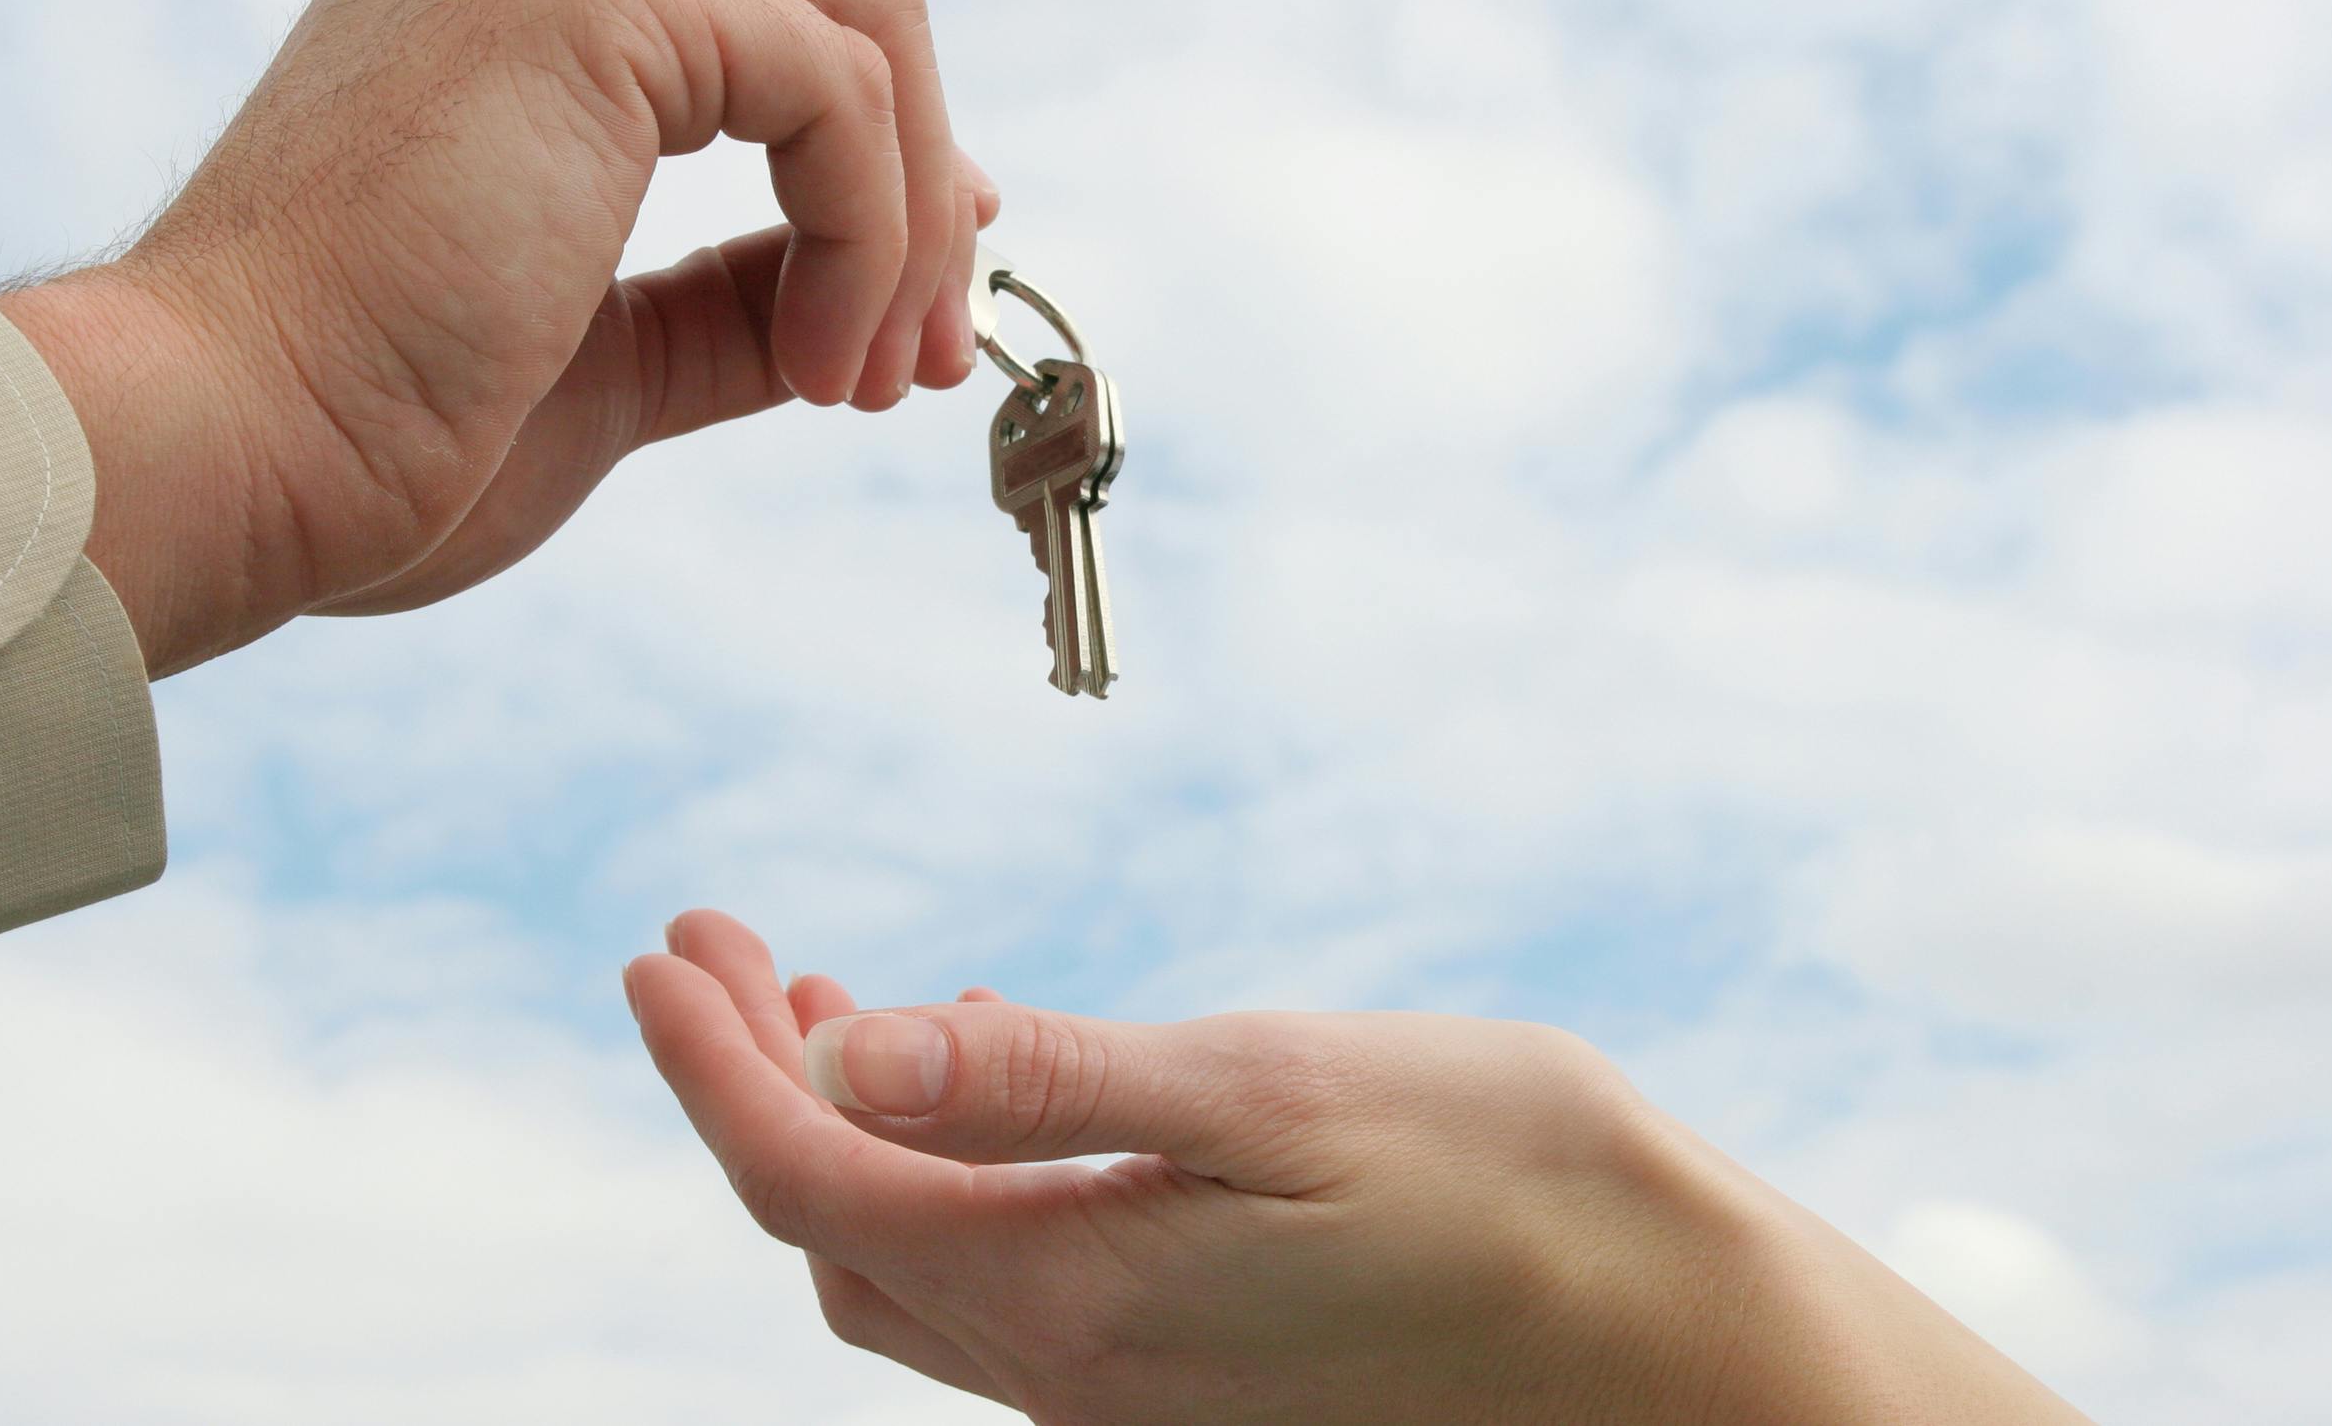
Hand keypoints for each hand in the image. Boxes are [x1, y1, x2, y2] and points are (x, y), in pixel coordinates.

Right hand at [0, 0, 995, 674]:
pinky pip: (832, 87)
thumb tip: (906, 253)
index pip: (775, 9)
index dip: (888, 155)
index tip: (913, 308)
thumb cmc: (373, 422)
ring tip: (862, 383)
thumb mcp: (613, 347)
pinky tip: (812, 364)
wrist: (231, 447)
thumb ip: (742, 285)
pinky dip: (868, 237)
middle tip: (917, 362)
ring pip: (863, 20)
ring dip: (907, 226)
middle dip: (921, 193)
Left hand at [626, 911, 2091, 1425]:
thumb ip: (1046, 1083)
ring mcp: (1130, 1385)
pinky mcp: (1187, 1368)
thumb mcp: (1270, 1094)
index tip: (654, 949)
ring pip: (908, 1265)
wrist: (1677, 1332)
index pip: (812, 1184)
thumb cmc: (1504, 1181)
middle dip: (746, 1090)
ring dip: (835, 1135)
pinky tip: (974, 1084)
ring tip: (815, 1001)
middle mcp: (1075, 1368)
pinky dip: (940, 1176)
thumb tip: (841, 1058)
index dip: (709, 1068)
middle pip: (830, 1235)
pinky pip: (1001, 1278)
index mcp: (1073, 1295)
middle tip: (712, 948)